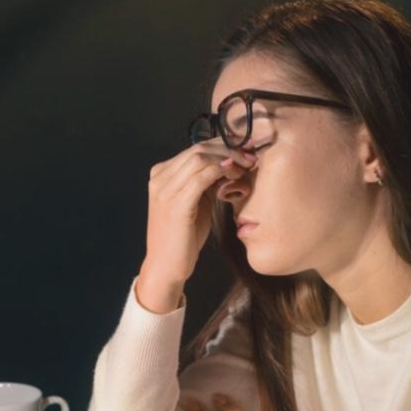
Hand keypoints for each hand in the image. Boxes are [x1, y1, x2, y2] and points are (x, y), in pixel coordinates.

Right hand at [137, 142, 256, 312]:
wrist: (166, 266)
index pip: (196, 147)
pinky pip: (200, 177)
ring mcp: (164, 190)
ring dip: (228, 159)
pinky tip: (235, 175)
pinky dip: (220, 171)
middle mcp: (159, 177)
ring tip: (246, 167)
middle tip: (251, 157)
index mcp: (161, 173)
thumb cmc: (183, 236)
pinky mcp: (175, 204)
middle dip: (229, 149)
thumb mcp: (195, 201)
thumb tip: (231, 162)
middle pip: (199, 148)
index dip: (224, 145)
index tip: (247, 151)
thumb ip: (206, 181)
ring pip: (200, 158)